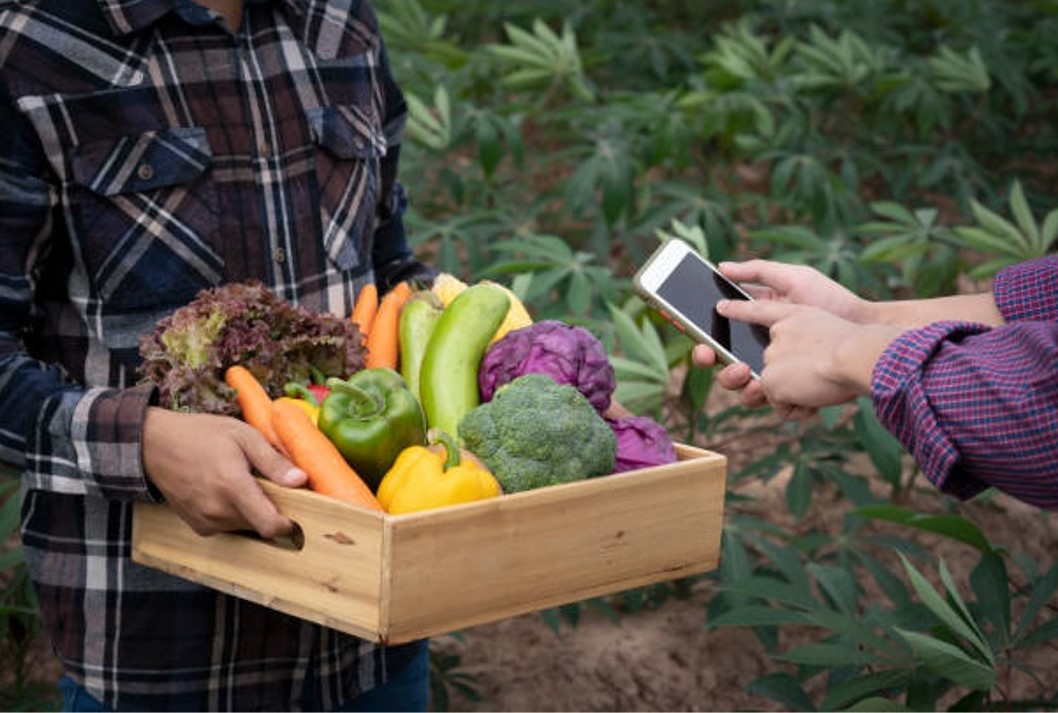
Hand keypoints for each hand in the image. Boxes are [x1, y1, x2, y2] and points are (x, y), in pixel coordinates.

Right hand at [142, 407, 306, 537]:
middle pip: (261, 525)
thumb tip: (301, 480)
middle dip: (272, 509)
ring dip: (254, 511)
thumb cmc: (202, 434)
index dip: (289, 522)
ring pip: (247, 527)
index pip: (270, 525)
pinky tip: (227, 491)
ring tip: (243, 482)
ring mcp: (205, 522)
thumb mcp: (243, 435)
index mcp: (232, 486)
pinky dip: (236, 514)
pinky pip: (229, 527)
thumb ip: (273, 461)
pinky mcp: (198, 527)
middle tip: (268, 483)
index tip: (299, 509)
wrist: (154, 445)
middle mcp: (217, 510)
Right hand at [690, 259, 871, 414]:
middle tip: (720, 361)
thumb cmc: (831, 300)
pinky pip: (774, 404)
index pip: (718, 336)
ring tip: (751, 379)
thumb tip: (721, 268)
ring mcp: (778, 374)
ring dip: (739, 387)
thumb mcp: (793, 278)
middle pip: (724, 366)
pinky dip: (774, 402)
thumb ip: (757, 272)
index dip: (701, 340)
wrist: (865, 329)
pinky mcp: (796, 392)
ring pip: (744, 390)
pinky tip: (777, 394)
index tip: (693, 338)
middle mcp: (762, 352)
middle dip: (715, 366)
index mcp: (756, 326)